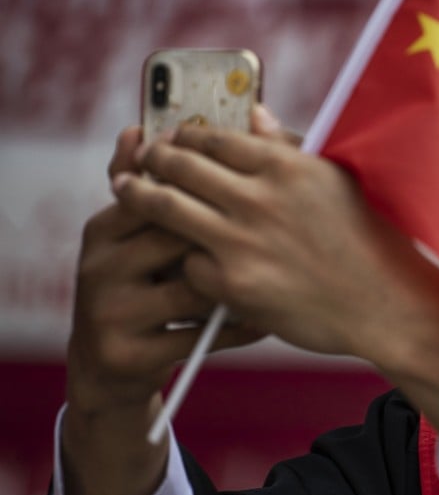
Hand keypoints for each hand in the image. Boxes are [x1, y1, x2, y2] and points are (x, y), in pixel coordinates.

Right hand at [62, 125, 262, 494]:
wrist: (109, 368)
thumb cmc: (144, 286)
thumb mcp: (139, 239)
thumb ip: (150, 186)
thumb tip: (139, 126)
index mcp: (104, 228)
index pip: (159, 192)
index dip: (209, 186)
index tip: (255, 187)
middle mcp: (99, 267)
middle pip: (177, 235)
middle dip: (230, 232)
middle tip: (280, 227)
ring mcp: (110, 313)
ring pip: (194, 287)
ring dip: (242, 282)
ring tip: (282, 272)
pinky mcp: (129, 355)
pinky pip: (202, 336)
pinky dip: (241, 327)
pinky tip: (268, 320)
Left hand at [114, 107, 438, 491]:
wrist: (384, 304)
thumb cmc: (366, 238)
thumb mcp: (336, 180)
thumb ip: (289, 147)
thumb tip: (255, 115)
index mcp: (287, 165)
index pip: (215, 137)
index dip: (185, 135)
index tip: (171, 136)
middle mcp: (260, 197)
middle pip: (181, 165)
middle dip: (153, 157)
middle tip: (142, 157)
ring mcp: (242, 241)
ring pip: (167, 208)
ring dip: (139, 195)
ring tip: (126, 188)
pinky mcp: (233, 284)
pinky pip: (188, 262)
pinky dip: (183, 256)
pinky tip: (175, 252)